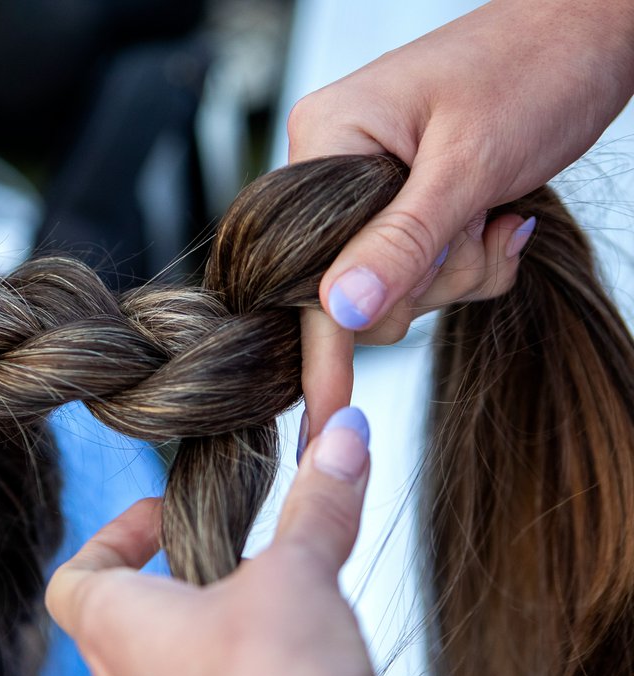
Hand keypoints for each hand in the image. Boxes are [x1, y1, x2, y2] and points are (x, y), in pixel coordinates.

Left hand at [46, 408, 423, 675]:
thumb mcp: (301, 576)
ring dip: (203, 634)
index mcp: (114, 633)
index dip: (112, 535)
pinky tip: (293, 672)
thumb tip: (344, 432)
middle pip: (118, 621)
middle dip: (170, 579)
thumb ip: (318, 503)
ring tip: (266, 606)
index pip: (73, 576)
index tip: (165, 513)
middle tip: (225, 552)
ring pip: (159, 673)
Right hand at [288, 0, 633, 432]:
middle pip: (350, 287)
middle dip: (426, 282)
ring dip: (457, 271)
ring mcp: (364, 189)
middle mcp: (331, 168)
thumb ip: (403, 241)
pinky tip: (498, 222)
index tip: (321, 418)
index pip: (307, 265)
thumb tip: (340, 311)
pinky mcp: (399, 205)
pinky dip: (467, 264)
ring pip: (393, 287)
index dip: (322, 344)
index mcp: (326, 141)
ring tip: (496, 217)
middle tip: (476, 232)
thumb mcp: (471, 162)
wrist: (587, 32)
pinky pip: (420, 272)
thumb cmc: (534, 66)